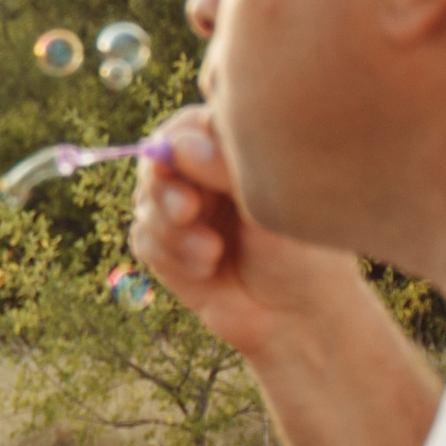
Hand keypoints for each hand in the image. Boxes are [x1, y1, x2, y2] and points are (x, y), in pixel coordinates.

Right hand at [129, 106, 368, 362]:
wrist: (294, 318)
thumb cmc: (302, 255)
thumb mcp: (268, 204)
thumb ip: (223, 169)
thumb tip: (178, 145)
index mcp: (235, 155)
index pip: (190, 126)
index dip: (177, 140)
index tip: (182, 159)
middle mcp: (205, 178)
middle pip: (156, 161)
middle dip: (166, 189)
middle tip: (188, 212)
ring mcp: (184, 212)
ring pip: (145, 202)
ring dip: (173, 231)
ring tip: (211, 254)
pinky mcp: (166, 248)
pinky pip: (143, 238)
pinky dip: (169, 255)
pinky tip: (204, 271)